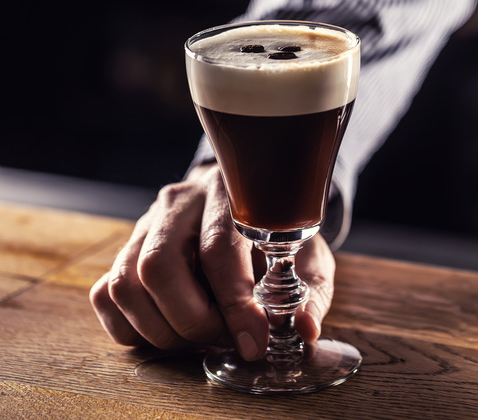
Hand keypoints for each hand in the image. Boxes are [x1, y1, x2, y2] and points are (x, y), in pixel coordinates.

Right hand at [89, 162, 334, 360]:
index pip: (218, 249)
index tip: (254, 342)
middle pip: (158, 267)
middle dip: (192, 321)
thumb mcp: (307, 257)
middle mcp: (179, 204)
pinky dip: (136, 328)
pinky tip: (173, 331)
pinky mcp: (126, 250)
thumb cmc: (277, 235)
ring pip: (125, 284)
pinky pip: (107, 295)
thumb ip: (310, 293)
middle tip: (223, 339)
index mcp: (228, 195)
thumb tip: (305, 329)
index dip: (235, 304)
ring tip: (200, 337)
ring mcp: (145, 225)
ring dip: (163, 329)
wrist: (248, 202)